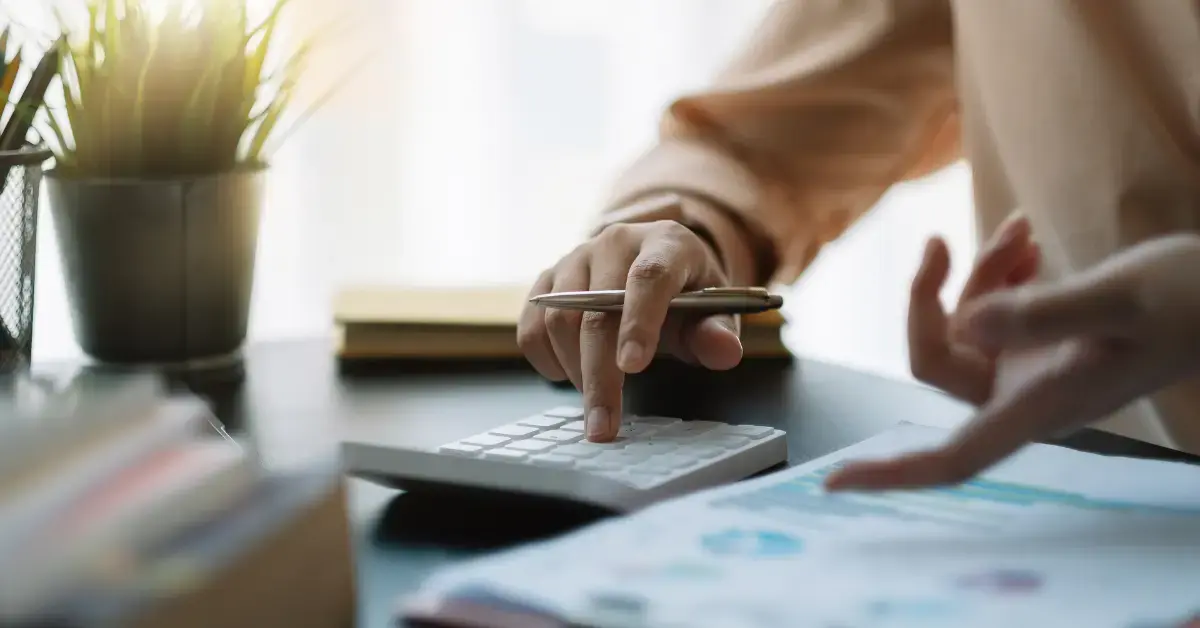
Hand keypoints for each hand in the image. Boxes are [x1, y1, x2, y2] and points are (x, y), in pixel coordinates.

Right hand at [518, 220, 743, 441]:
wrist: (654, 265)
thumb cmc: (687, 294)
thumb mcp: (714, 311)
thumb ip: (717, 332)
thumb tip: (724, 351)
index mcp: (665, 243)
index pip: (648, 278)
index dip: (639, 323)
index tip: (633, 368)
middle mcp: (616, 242)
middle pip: (595, 310)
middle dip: (599, 375)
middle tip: (604, 424)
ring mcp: (575, 258)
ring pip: (557, 318)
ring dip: (573, 369)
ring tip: (597, 397)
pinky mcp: (547, 279)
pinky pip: (531, 325)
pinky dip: (545, 359)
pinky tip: (568, 375)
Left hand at [826, 233, 1199, 491]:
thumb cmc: (1190, 300)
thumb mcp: (1121, 296)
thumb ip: (1044, 312)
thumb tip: (968, 325)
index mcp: (1041, 405)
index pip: (955, 459)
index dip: (895, 474)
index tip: (834, 482)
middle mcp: (1024, 394)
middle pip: (935, 357)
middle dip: (930, 296)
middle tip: (942, 240)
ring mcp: (1027, 368)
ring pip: (960, 325)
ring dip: (974, 274)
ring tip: (1020, 234)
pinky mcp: (1035, 341)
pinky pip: (987, 310)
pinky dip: (995, 273)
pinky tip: (1025, 241)